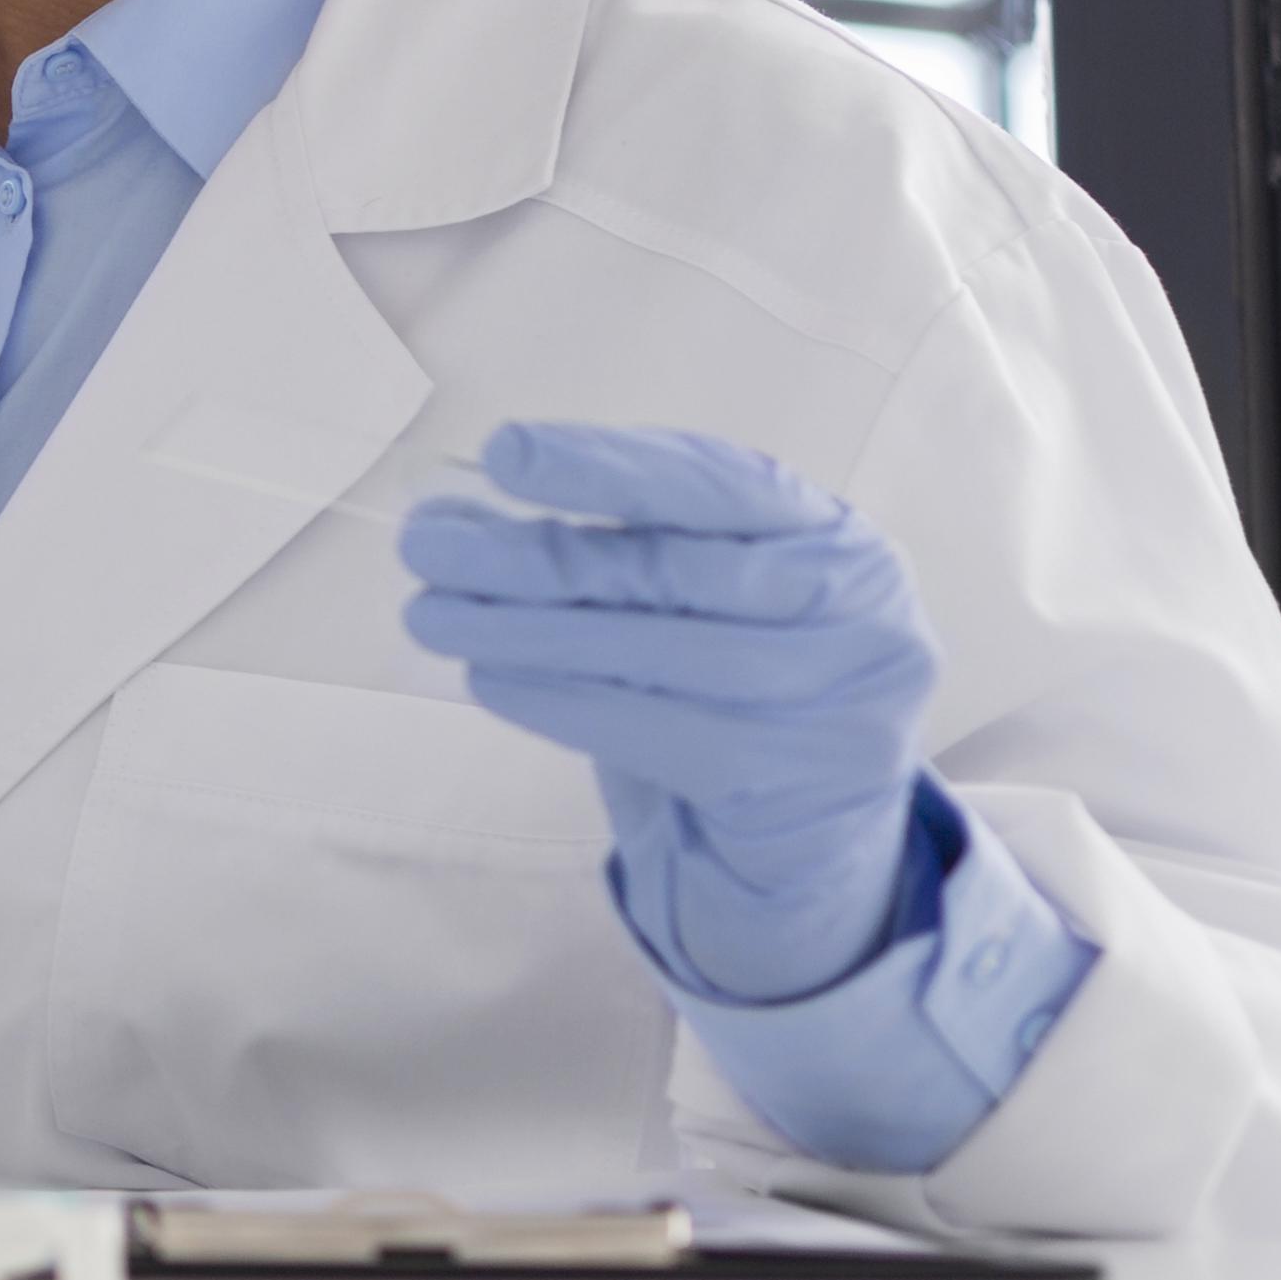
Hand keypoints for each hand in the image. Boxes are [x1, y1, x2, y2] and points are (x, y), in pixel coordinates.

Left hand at [397, 421, 947, 1003]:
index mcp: (832, 534)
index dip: (607, 465)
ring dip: (525, 631)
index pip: (717, 481)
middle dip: (533, 554)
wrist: (811, 827)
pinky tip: (487, 680)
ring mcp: (838, 697)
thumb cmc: (731, 683)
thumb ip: (599, 546)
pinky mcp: (795, 779)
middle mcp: (856, 606)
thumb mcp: (692, 600)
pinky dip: (559, 702)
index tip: (502, 451)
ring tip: (431, 614)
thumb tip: (448, 513)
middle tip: (424, 544)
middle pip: (673, 568)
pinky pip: (656, 731)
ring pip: (657, 651)